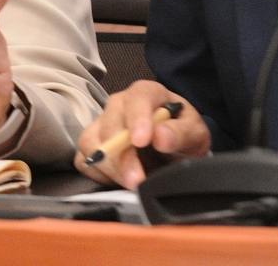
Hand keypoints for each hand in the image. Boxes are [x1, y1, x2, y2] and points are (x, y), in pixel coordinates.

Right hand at [72, 80, 209, 188]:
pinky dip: (97, 174)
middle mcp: (119, 104)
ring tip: (130, 184)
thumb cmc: (182, 135)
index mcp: (146, 93)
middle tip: (137, 180)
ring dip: (109, 168)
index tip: (141, 141)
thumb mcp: (194, 133)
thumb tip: (160, 137)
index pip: (137, 98)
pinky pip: (83, 160)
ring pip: (90, 142)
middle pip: (109, 124)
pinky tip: (117, 181)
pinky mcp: (92, 145)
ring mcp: (102, 124)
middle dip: (122, 156)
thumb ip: (180, 133)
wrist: (174, 149)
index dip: (137, 119)